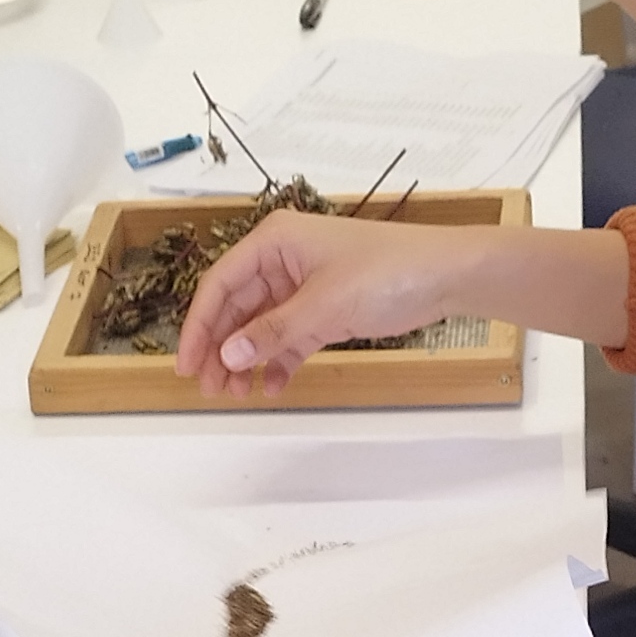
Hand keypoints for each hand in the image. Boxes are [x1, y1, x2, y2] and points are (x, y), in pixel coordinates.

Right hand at [173, 210, 481, 399]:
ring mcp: (305, 285)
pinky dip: (280, 361)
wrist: (448, 275)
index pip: (221, 285)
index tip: (187, 366)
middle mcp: (284, 260)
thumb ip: (272, 332)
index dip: (199, 327)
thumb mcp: (324, 304)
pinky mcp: (327, 309)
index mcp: (274, 241)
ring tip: (237, 395)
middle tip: (210, 390)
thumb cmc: (387, 272)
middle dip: (221, 349)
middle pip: (237, 308)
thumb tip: (227, 356)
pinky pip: (291, 337)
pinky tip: (272, 387)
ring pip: (261, 327)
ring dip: (247, 360)